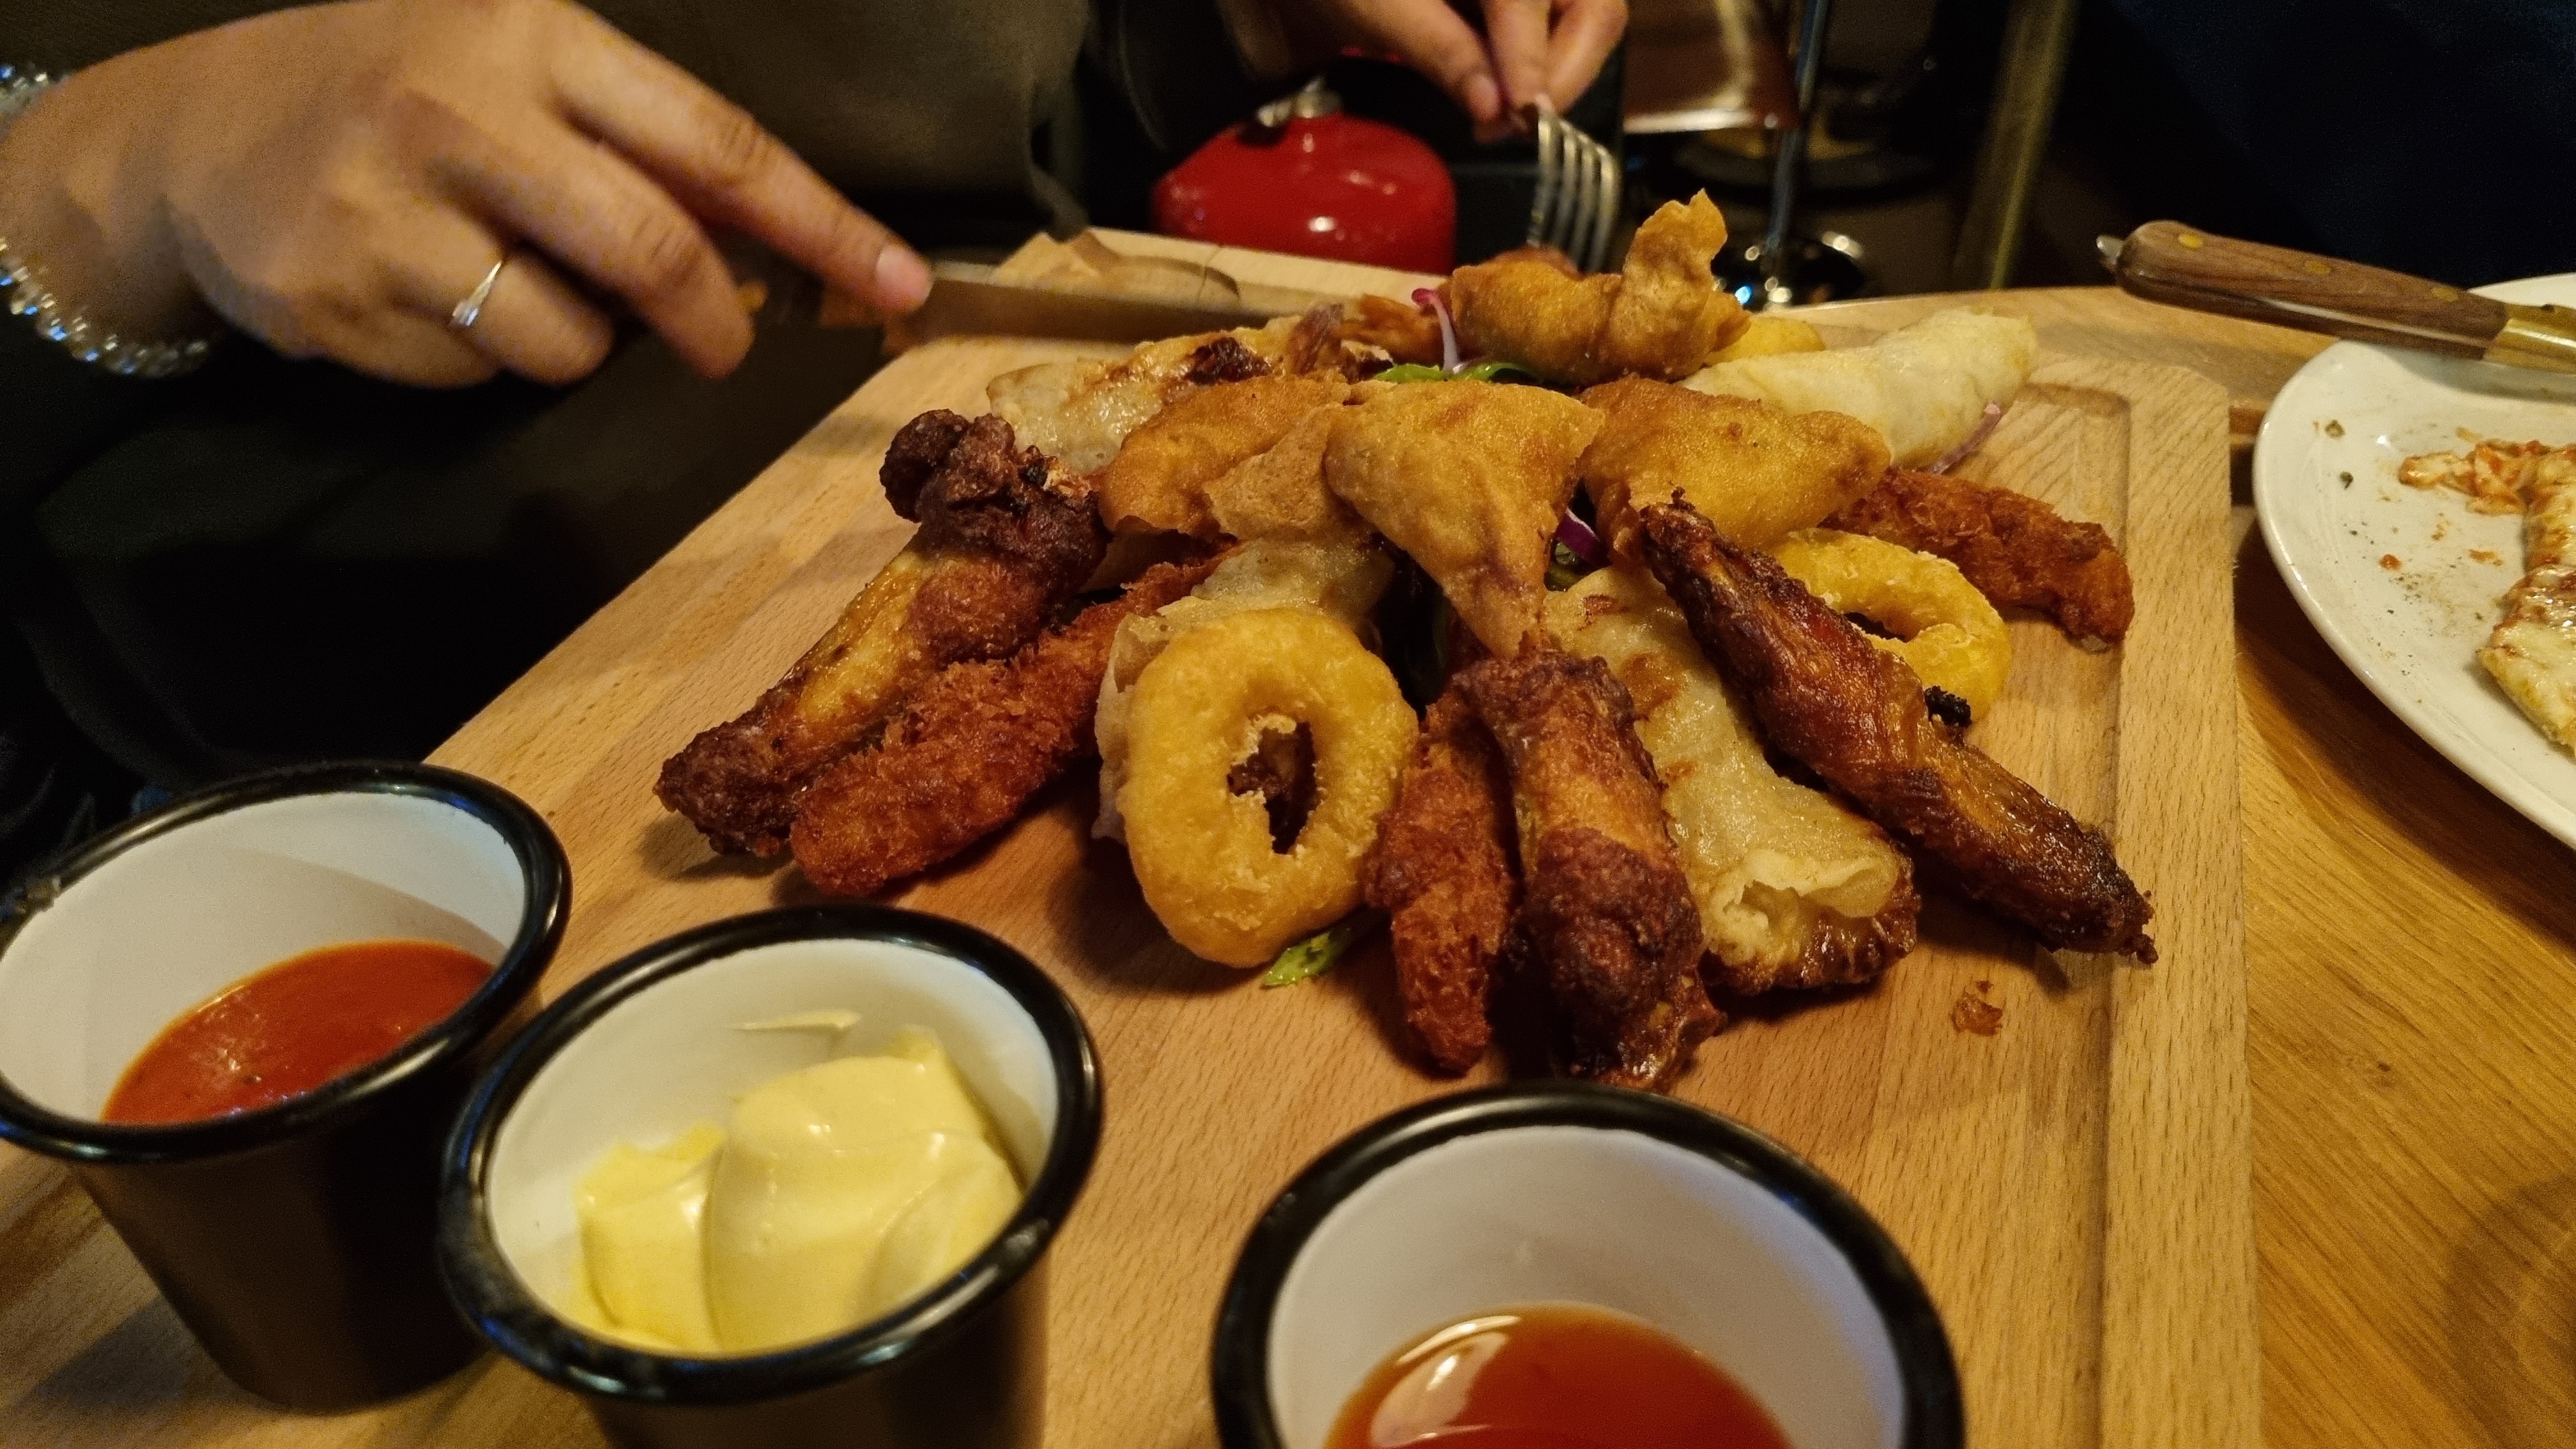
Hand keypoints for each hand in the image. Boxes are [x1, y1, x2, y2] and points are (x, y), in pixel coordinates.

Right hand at [0, 0, 930, 387]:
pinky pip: (477, 370)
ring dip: (581, 340)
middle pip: (652, 253)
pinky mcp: (338, 299)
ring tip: (520, 279)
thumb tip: (781, 244)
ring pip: (567, 338)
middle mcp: (458, 112)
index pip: (717, 145)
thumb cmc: (398, 91)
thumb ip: (642, 141)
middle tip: (723, 342)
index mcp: (531, 38)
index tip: (902, 285)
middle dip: (712, 320)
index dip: (822, 225)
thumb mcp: (518, 67)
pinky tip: (430, 294)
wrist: (197, 133)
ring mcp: (386, 211)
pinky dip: (485, 356)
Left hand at [1276, 0, 1627, 141]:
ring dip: (1557, 75)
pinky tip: (1507, 98)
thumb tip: (1497, 107)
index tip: (1522, 117)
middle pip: (1594, 7)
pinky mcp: (1521, 9)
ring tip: (1505, 118)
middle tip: (1517, 126)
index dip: (1530, 58)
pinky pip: (1564, 28)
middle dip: (1563, 71)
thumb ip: (1439, 49)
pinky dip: (1542, 68)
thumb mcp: (1374, 7)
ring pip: (1589, 19)